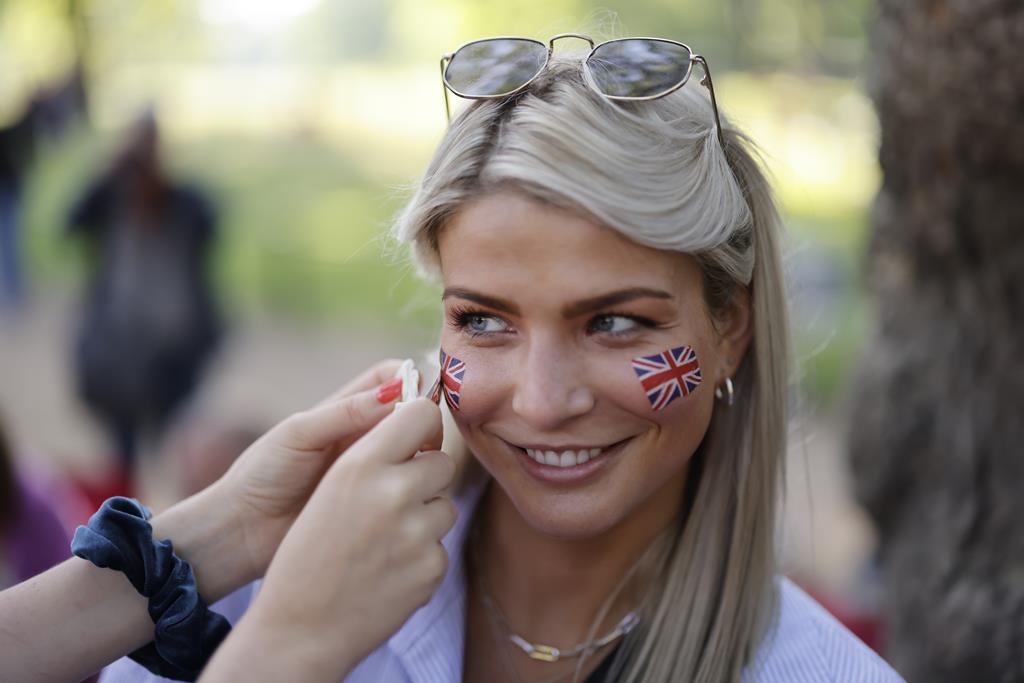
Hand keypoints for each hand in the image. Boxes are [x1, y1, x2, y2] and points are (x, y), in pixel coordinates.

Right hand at [202, 399, 456, 681]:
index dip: (422, 425)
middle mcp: (393, 492)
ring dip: (424, 519)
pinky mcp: (431, 568)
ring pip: (446, 506)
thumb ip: (374, 455)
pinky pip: (441, 547)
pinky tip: (387, 572)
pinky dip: (421, 558)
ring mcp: (417, 532)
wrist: (298, 629)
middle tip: (395, 499)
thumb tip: (424, 422)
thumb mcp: (329, 488)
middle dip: (426, 477)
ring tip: (382, 542)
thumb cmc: (306, 553)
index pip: (421, 413)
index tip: (417, 440)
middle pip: (443, 461)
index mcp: (360, 465)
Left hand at [212, 359, 407, 584]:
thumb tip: (397, 392)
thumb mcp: (299, 435)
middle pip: (413, 414)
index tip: (417, 404)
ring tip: (413, 470)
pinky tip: (410, 496)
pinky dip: (417, 485)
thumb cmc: (263, 474)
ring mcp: (373, 469)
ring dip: (424, 455)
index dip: (412, 382)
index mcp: (345, 409)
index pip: (394, 377)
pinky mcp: (377, 502)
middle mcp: (365, 435)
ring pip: (417, 450)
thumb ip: (344, 413)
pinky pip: (408, 486)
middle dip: (424, 422)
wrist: (244, 530)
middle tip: (421, 444)